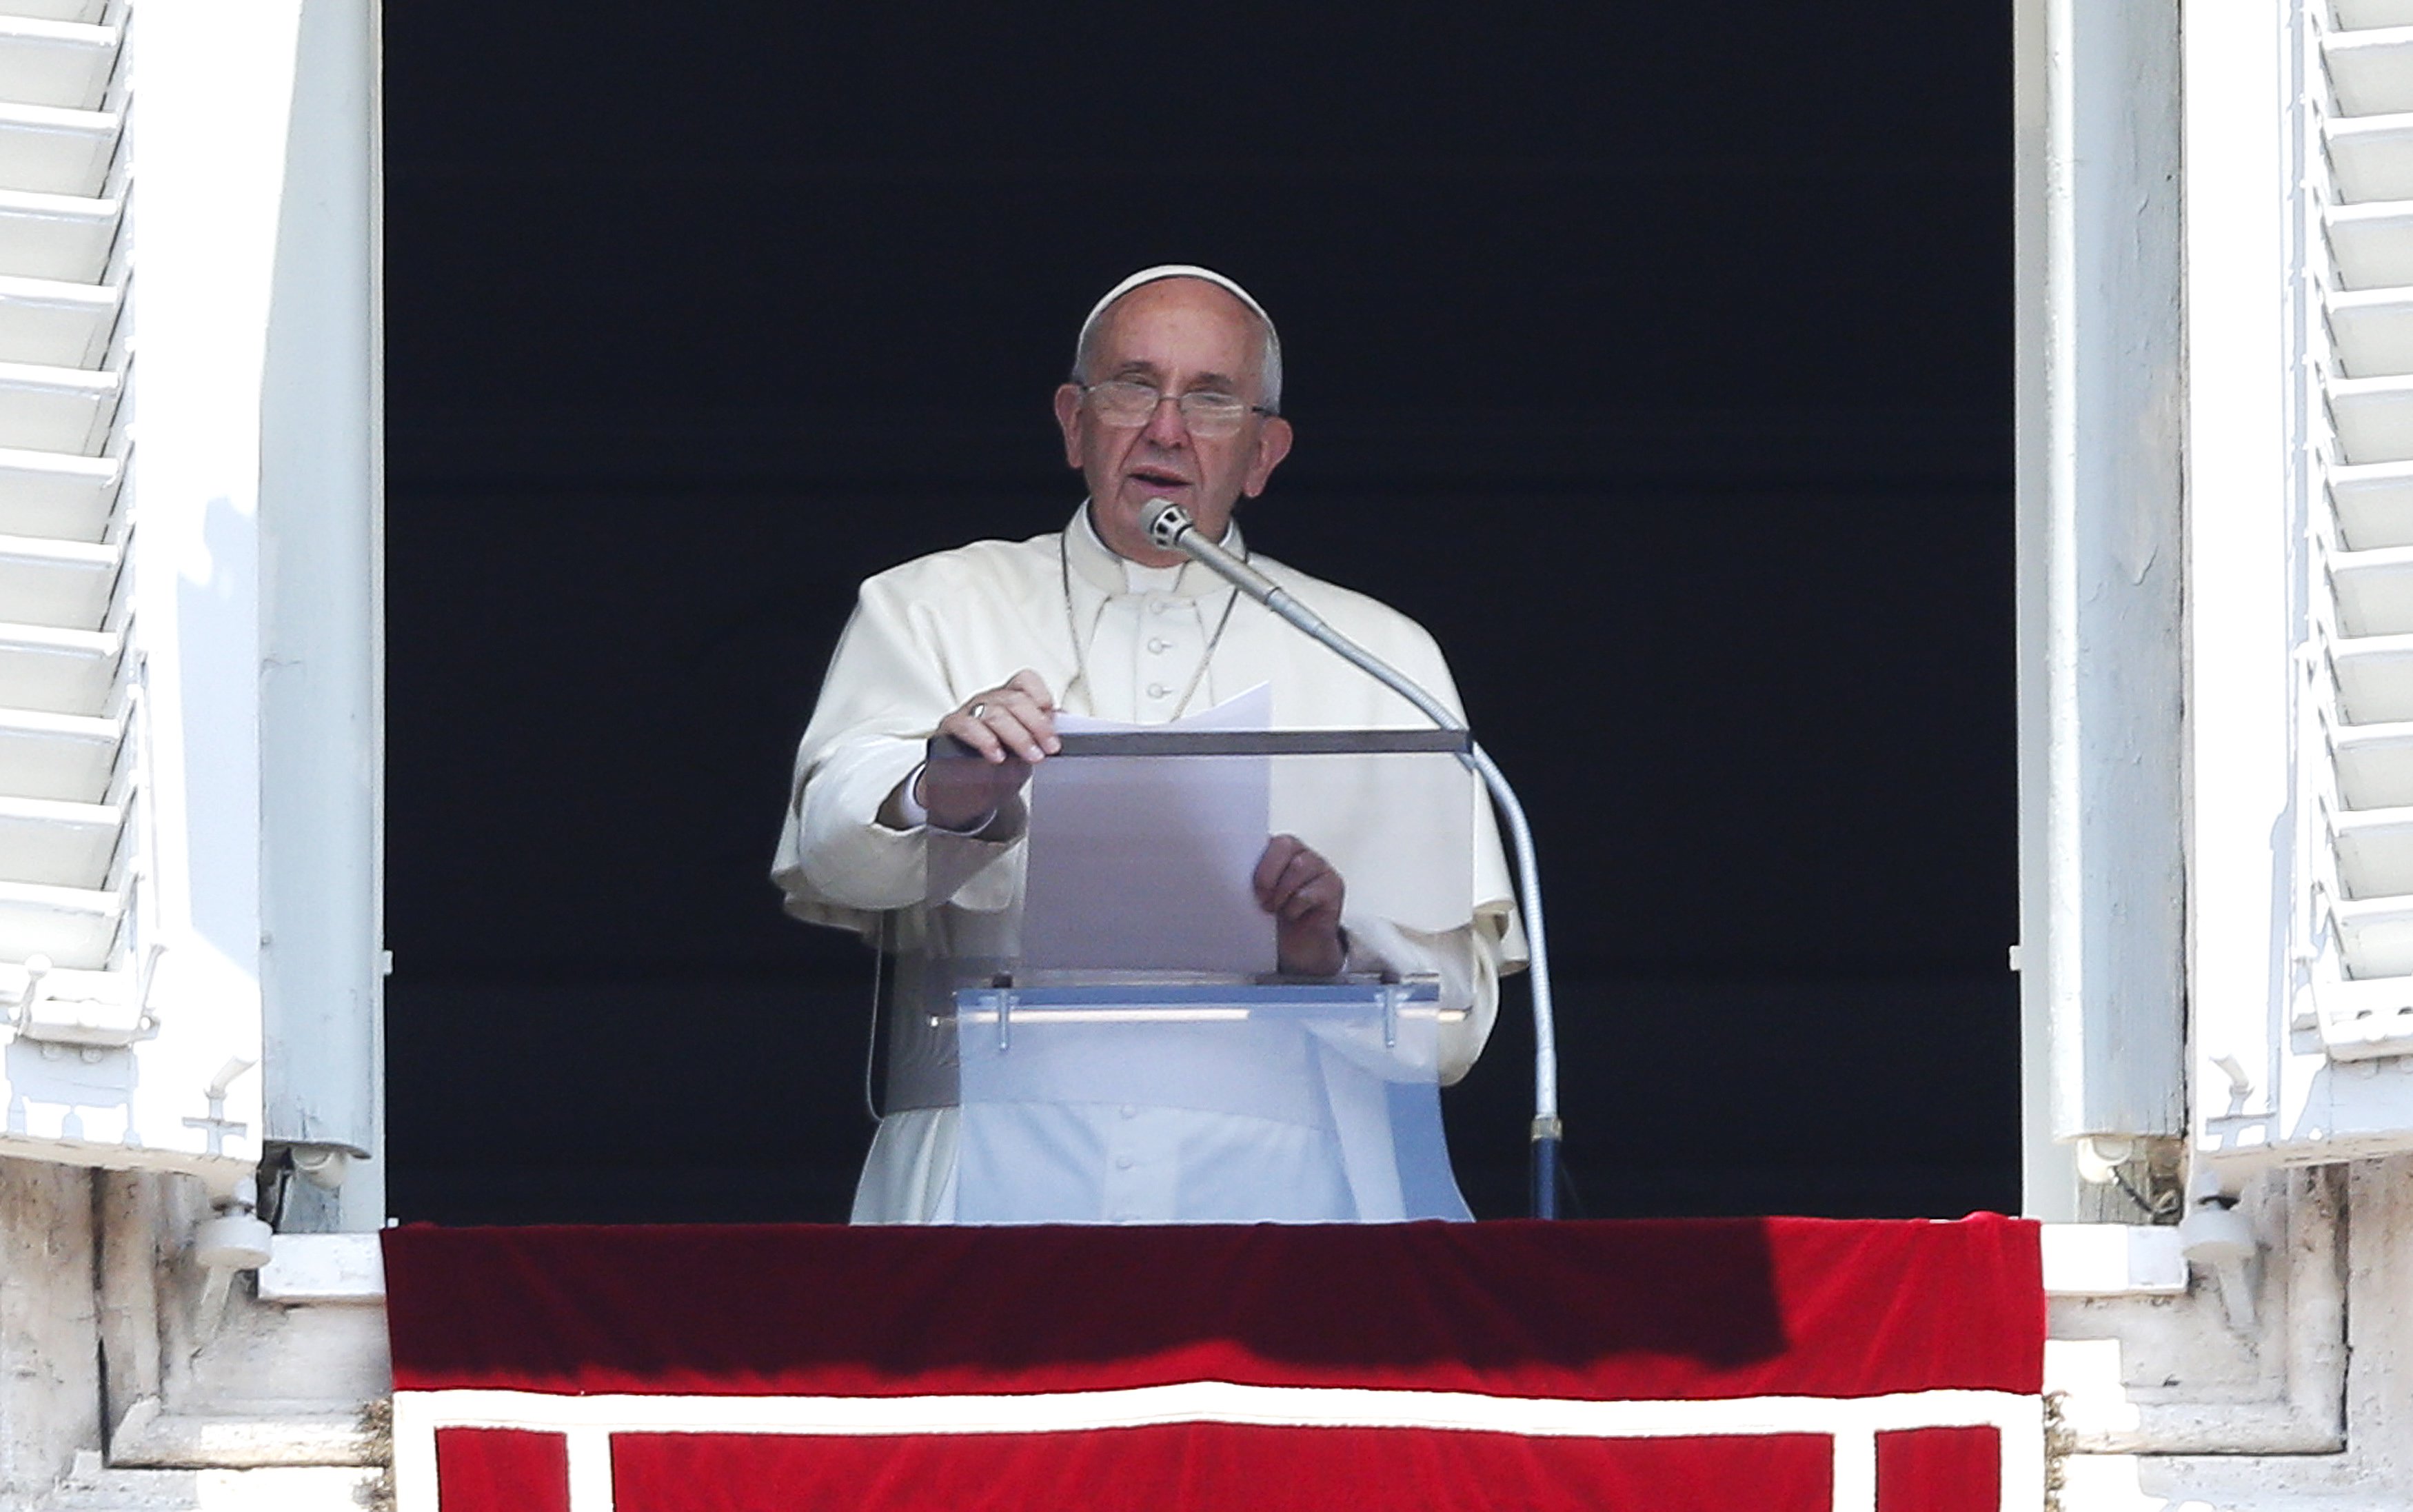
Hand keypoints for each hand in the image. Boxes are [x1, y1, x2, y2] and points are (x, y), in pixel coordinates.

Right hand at [913, 670, 1059, 830]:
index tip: (1054, 717)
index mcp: (1009, 700)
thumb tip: (1064, 721)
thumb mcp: (1025, 749)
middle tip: (1050, 747)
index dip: (1041, 695)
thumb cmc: (996, 766)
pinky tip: (997, 756)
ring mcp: (968, 712)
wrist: (965, 792)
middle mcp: (989, 701)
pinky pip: (967, 726)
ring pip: (995, 713)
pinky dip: (985, 741)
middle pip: (1015, 700)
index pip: (1026, 681)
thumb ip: (1042, 734)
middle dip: (1038, 724)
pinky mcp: (950, 728)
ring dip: (1018, 736)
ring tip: (1032, 756)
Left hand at [1254, 834, 1345, 976]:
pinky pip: (1314, 889)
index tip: (1240, 876)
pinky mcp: (1333, 886)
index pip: (1266, 836)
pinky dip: (1296, 905)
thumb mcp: (1254, 895)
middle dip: (1268, 872)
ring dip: (1282, 890)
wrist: (1299, 946)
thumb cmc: (1273, 916)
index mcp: (1276, 849)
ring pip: (1300, 866)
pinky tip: (1291, 915)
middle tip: (1259, 897)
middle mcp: (1299, 852)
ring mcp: (1319, 867)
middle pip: (1285, 844)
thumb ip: (1245, 879)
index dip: (1255, 855)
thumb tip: (1220, 876)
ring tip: (1273, 909)